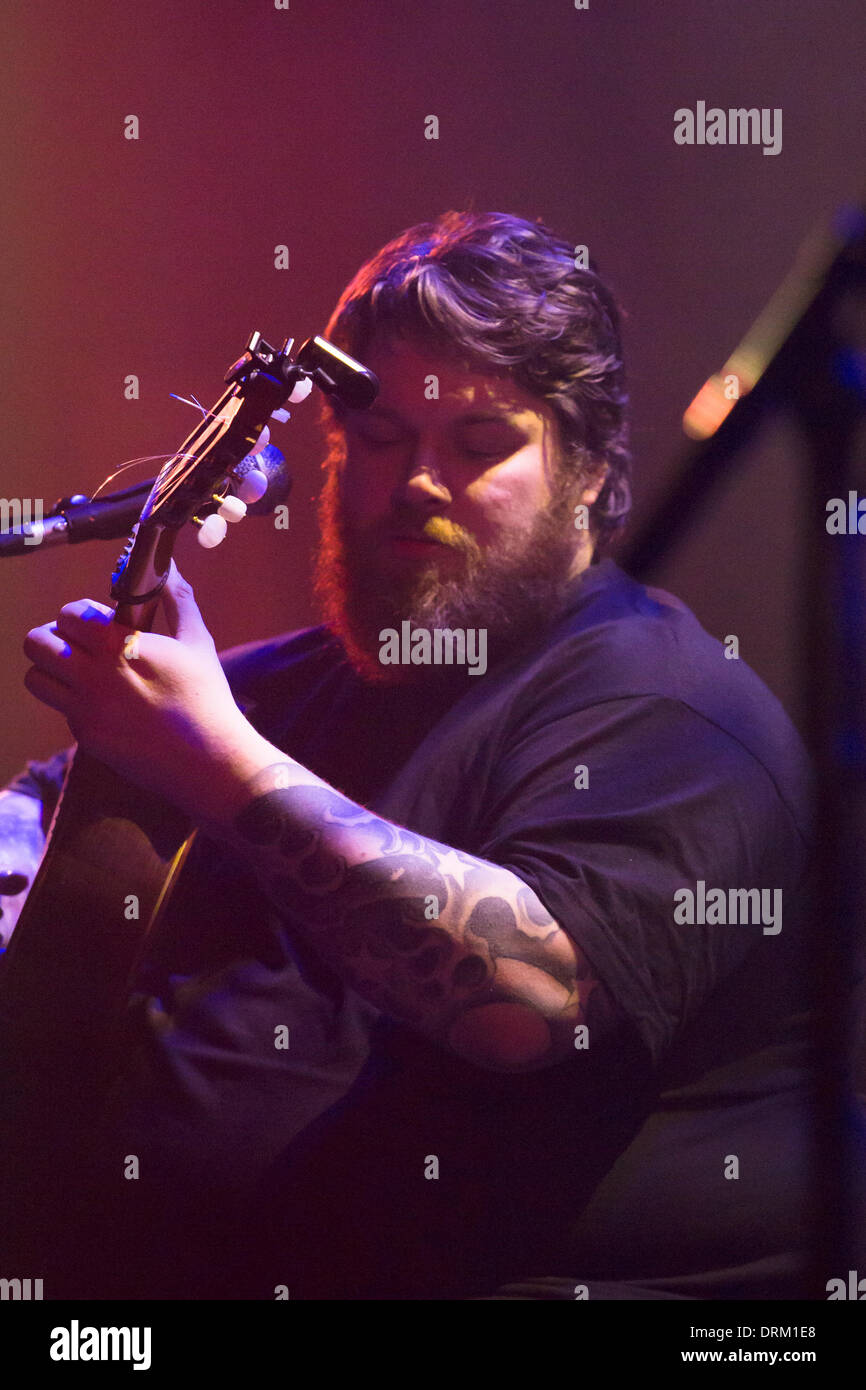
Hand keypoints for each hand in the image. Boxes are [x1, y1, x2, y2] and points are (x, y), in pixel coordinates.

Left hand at [22, 563, 269, 822]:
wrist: (208, 759)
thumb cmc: (206, 697)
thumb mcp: (197, 641)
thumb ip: (178, 599)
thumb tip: (168, 569)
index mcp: (118, 645)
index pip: (68, 614)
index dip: (80, 615)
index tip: (97, 623)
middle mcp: (93, 675)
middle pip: (36, 643)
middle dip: (53, 638)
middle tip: (77, 645)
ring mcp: (85, 709)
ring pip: (36, 677)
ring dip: (52, 670)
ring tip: (79, 672)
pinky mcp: (86, 737)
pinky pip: (62, 710)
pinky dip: (75, 703)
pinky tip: (105, 705)